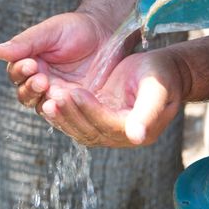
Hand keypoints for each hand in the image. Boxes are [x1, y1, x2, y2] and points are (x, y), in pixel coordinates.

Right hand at [0, 12, 132, 108]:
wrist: (106, 34)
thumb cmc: (75, 29)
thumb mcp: (50, 31)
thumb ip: (25, 42)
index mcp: (29, 65)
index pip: (16, 74)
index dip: (20, 71)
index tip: (31, 63)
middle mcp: (40, 82)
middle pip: (25, 95)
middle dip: (31, 88)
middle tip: (42, 79)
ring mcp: (57, 95)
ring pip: (41, 106)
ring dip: (44, 100)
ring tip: (53, 91)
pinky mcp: (74, 104)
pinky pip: (63, 113)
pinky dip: (62, 110)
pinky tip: (67, 102)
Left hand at [41, 49, 186, 146]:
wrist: (161, 71)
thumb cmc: (161, 75)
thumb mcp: (157, 88)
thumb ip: (148, 112)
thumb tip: (136, 137)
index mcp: (140, 130)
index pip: (109, 126)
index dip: (92, 111)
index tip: (75, 93)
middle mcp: (122, 136)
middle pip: (90, 132)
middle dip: (71, 114)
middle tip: (53, 96)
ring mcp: (108, 130)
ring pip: (79, 130)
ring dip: (62, 116)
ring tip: (48, 98)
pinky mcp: (96, 121)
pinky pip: (75, 123)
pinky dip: (61, 114)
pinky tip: (47, 101)